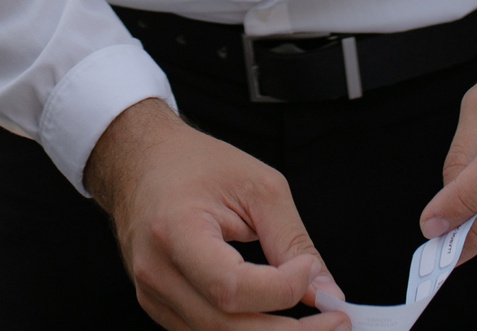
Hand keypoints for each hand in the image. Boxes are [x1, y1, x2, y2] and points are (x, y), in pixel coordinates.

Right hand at [84, 100, 345, 330]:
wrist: (140, 162)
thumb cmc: (193, 164)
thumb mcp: (256, 185)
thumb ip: (292, 240)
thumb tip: (324, 289)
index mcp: (175, 231)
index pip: (231, 287)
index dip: (281, 289)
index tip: (311, 272)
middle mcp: (157, 272)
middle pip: (226, 327)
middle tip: (335, 321)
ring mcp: (153, 295)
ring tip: (316, 324)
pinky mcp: (160, 307)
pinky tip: (277, 320)